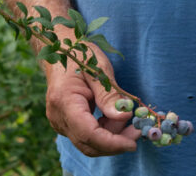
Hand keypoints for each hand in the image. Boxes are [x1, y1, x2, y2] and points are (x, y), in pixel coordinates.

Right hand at [42, 39, 139, 156]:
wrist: (59, 51)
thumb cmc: (79, 55)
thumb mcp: (99, 69)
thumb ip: (109, 95)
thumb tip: (124, 116)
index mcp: (64, 101)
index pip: (88, 133)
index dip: (111, 143)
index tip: (133, 143)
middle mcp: (58, 116)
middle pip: (87, 143)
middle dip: (115, 143)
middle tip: (138, 132)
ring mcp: (59, 121)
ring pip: (88, 142)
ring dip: (111, 137)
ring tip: (128, 121)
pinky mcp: (65, 123)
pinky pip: (85, 135)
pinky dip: (103, 132)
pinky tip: (115, 119)